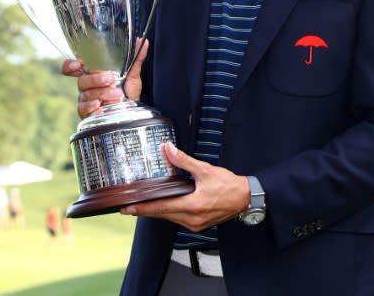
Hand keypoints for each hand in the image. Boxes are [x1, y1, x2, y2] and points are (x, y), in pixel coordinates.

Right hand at [60, 39, 148, 118]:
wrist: (132, 110)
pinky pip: (83, 109)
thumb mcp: (133, 74)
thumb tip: (143, 42)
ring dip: (102, 94)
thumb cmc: (128, 91)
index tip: (78, 64)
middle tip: (111, 80)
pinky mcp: (87, 113)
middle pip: (82, 80)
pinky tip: (101, 106)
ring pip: (85, 94)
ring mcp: (86, 99)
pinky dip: (92, 107)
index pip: (73, 67)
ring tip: (117, 95)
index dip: (70, 64)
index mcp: (93, 73)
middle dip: (96, 80)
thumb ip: (136, 57)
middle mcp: (87, 85)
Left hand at [120, 142, 250, 231]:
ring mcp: (195, 224)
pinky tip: (162, 206)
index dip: (142, 208)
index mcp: (192, 205)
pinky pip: (177, 219)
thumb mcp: (205, 169)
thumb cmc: (228, 185)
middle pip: (161, 215)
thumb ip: (184, 160)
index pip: (160, 208)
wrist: (246, 198)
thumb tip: (167, 149)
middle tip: (127, 208)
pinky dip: (168, 213)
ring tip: (141, 205)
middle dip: (144, 211)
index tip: (127, 208)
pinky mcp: (198, 224)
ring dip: (156, 212)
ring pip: (169, 218)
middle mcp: (191, 218)